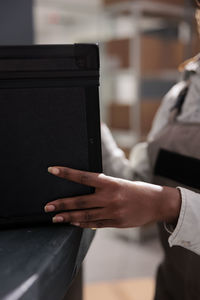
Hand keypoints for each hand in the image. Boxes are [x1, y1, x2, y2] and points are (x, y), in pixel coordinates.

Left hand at [45, 166, 180, 228]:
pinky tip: (73, 223)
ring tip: (55, 218)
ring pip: (85, 215)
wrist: (157, 203)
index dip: (67, 173)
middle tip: (47, 207)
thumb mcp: (119, 183)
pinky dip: (82, 224)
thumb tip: (85, 192)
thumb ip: (103, 188)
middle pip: (80, 201)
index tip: (52, 170)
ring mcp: (113, 212)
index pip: (84, 177)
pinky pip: (95, 224)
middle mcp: (110, 197)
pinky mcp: (116, 223)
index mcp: (110, 183)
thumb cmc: (136, 190)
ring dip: (68, 217)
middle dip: (62, 204)